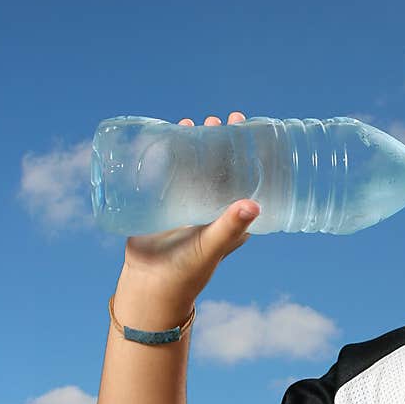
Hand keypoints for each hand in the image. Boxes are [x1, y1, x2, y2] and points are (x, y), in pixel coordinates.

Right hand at [119, 111, 257, 308]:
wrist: (149, 284)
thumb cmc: (187, 271)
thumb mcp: (211, 246)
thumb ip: (230, 227)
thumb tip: (254, 205)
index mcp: (233, 217)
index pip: (247, 179)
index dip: (251, 154)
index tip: (248, 128)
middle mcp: (214, 208)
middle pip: (222, 167)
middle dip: (222, 141)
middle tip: (219, 119)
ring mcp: (190, 204)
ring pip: (197, 167)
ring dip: (198, 144)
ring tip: (195, 122)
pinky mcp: (167, 203)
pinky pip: (172, 172)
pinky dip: (172, 153)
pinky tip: (171, 134)